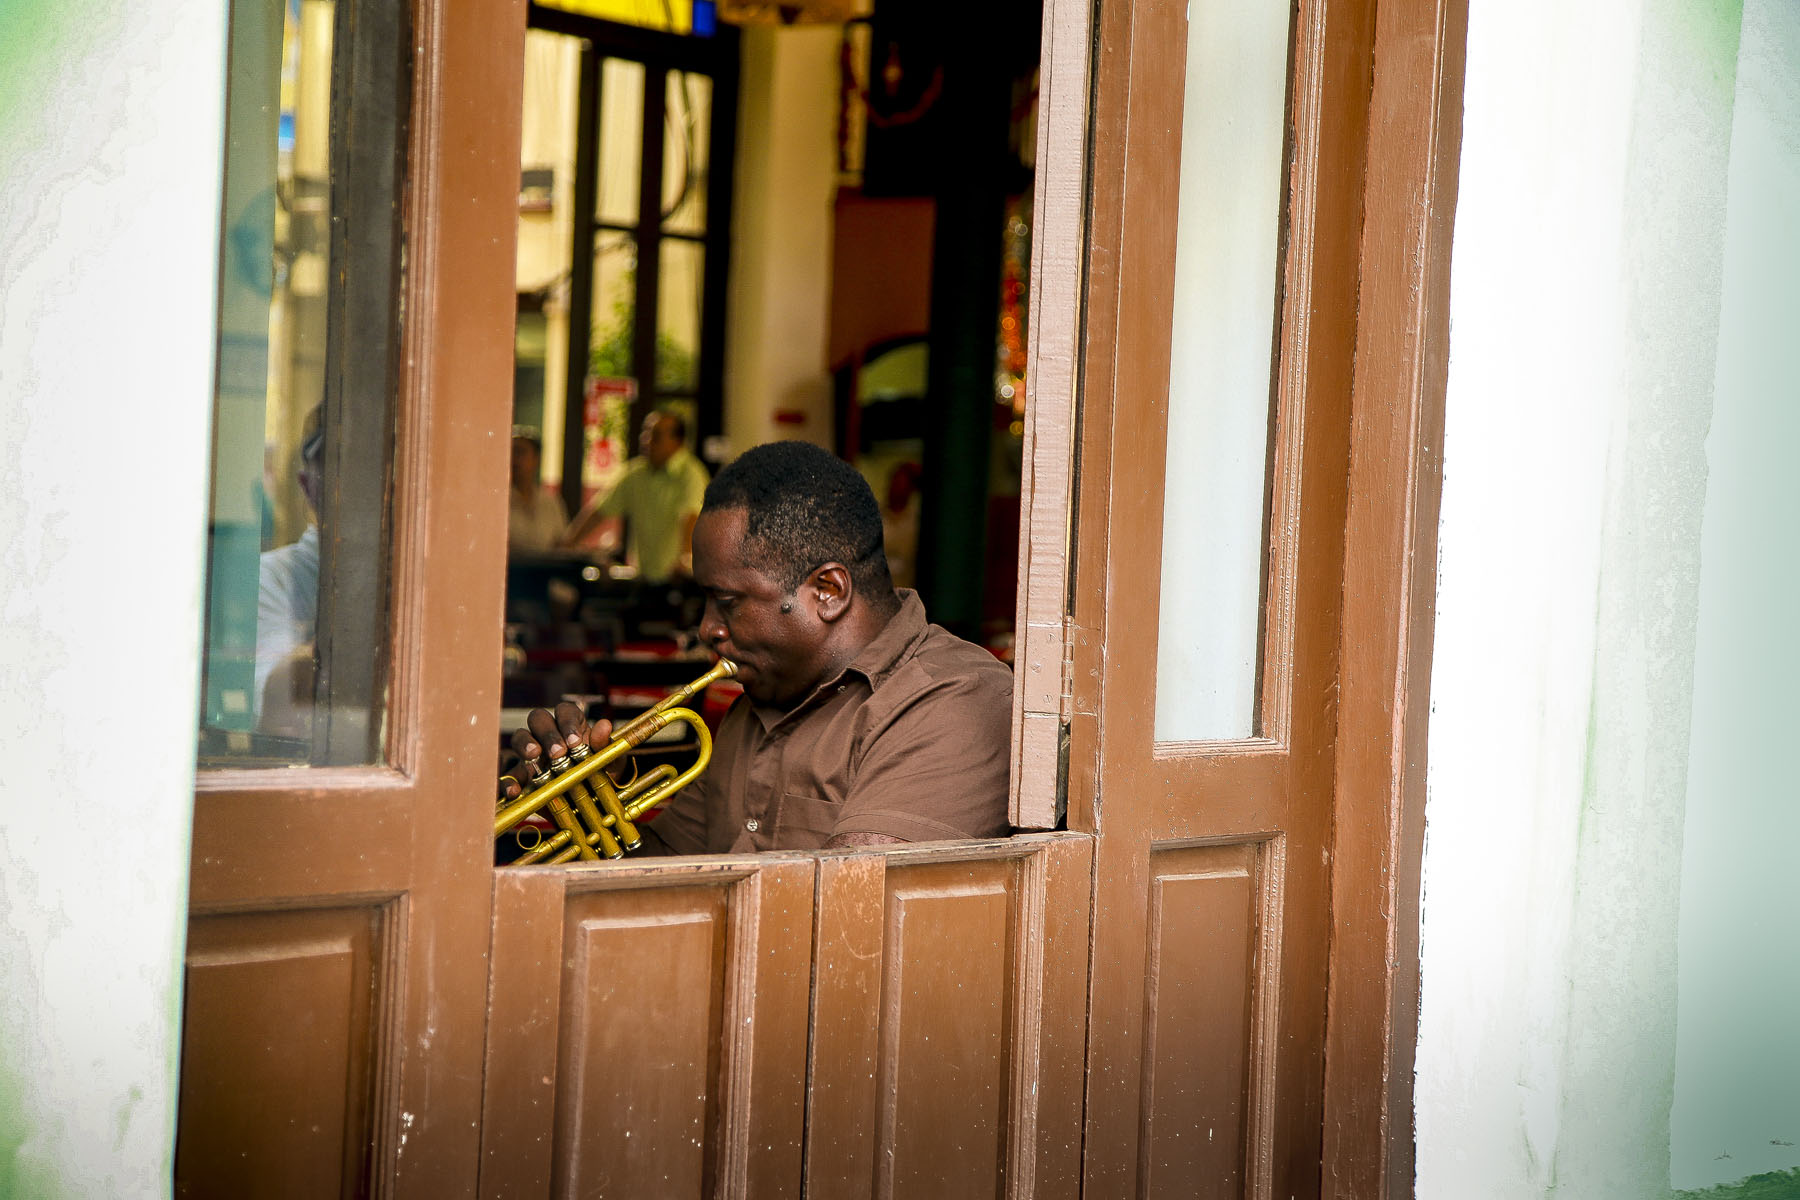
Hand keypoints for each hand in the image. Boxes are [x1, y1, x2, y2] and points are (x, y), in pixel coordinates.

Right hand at [498, 701, 613, 801]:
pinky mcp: (523, 777)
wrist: (596, 802)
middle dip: (547, 733)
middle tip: (558, 753)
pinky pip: (510, 774)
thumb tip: (604, 725)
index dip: (568, 722)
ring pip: (520, 737)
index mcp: (572, 726)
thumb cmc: (603, 775)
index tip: (575, 741)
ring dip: (525, 744)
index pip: (565, 711)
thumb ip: (605, 745)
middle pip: (539, 718)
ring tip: (534, 757)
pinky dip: (509, 781)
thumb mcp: (610, 763)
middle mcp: (550, 736)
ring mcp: (534, 755)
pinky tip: (515, 791)